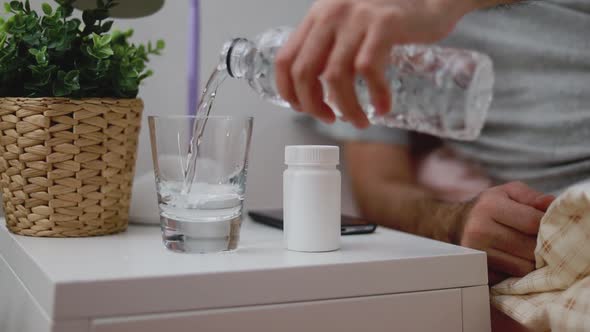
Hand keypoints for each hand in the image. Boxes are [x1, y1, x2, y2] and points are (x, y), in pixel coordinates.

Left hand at [275, 0, 474, 127]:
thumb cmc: (390, 19)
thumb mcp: (349, 24)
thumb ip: (330, 47)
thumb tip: (313, 91)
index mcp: (318, 16)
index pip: (285, 59)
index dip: (287, 91)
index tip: (301, 108)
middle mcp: (331, 13)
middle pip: (304, 71)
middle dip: (313, 105)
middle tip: (329, 119)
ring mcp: (357, 18)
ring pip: (336, 77)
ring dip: (347, 108)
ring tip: (360, 121)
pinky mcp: (384, 24)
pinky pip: (369, 70)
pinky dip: (375, 95)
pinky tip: (382, 107)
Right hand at [456, 182, 554, 284]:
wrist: (454, 224)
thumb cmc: (488, 207)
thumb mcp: (508, 192)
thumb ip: (532, 197)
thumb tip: (552, 204)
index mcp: (489, 207)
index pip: (533, 222)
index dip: (548, 226)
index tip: (550, 226)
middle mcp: (479, 230)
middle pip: (530, 248)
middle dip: (541, 246)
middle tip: (540, 240)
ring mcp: (477, 253)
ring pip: (523, 267)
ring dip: (531, 261)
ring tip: (527, 250)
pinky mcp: (477, 270)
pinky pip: (511, 278)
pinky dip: (517, 271)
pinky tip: (514, 259)